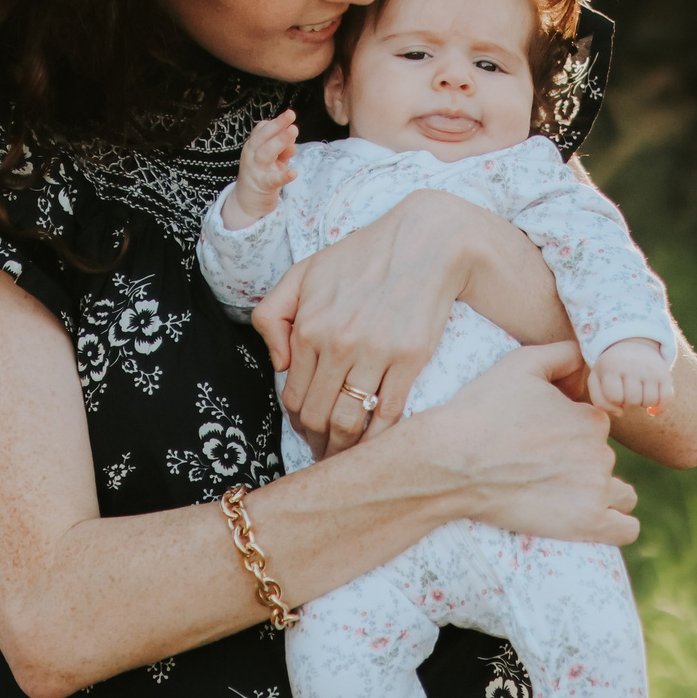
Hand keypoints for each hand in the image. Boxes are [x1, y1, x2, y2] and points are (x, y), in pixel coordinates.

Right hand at [225, 110, 298, 228]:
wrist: (247, 201)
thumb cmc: (262, 174)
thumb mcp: (273, 158)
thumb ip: (283, 149)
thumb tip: (292, 143)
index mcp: (253, 146)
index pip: (261, 130)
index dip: (275, 122)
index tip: (289, 116)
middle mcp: (252, 155)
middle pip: (263, 137)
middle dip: (277, 125)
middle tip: (291, 115)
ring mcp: (256, 170)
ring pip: (267, 153)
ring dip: (280, 141)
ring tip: (293, 131)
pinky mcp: (263, 185)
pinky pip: (273, 179)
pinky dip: (284, 175)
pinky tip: (293, 172)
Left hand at [253, 189, 478, 457]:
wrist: (423, 242)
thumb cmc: (362, 257)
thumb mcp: (303, 273)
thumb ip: (273, 315)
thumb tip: (278, 364)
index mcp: (308, 327)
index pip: (293, 395)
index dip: (296, 422)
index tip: (306, 432)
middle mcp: (337, 344)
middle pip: (317, 415)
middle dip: (316, 442)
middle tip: (324, 452)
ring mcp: (374, 354)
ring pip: (349, 421)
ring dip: (343, 448)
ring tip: (345, 455)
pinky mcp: (409, 359)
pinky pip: (388, 413)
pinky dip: (378, 438)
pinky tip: (375, 446)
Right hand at [417, 343, 638, 545]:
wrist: (452, 461)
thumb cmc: (481, 410)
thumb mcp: (520, 364)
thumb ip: (561, 354)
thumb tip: (583, 357)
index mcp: (590, 418)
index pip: (595, 426)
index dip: (570, 431)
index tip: (541, 441)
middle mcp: (601, 453)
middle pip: (603, 460)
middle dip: (580, 463)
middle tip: (539, 469)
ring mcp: (596, 490)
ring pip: (622, 495)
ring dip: (603, 494)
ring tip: (565, 497)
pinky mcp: (586, 523)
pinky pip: (626, 530)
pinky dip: (617, 525)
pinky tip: (592, 519)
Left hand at [587, 338, 676, 416]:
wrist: (631, 345)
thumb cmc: (611, 369)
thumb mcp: (597, 379)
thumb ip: (600, 401)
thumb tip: (620, 413)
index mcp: (611, 366)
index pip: (614, 397)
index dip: (614, 401)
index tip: (614, 394)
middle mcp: (632, 365)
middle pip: (633, 400)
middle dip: (628, 401)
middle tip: (627, 392)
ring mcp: (650, 369)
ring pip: (650, 401)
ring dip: (643, 403)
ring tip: (638, 393)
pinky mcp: (665, 373)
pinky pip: (667, 399)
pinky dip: (661, 408)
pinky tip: (653, 408)